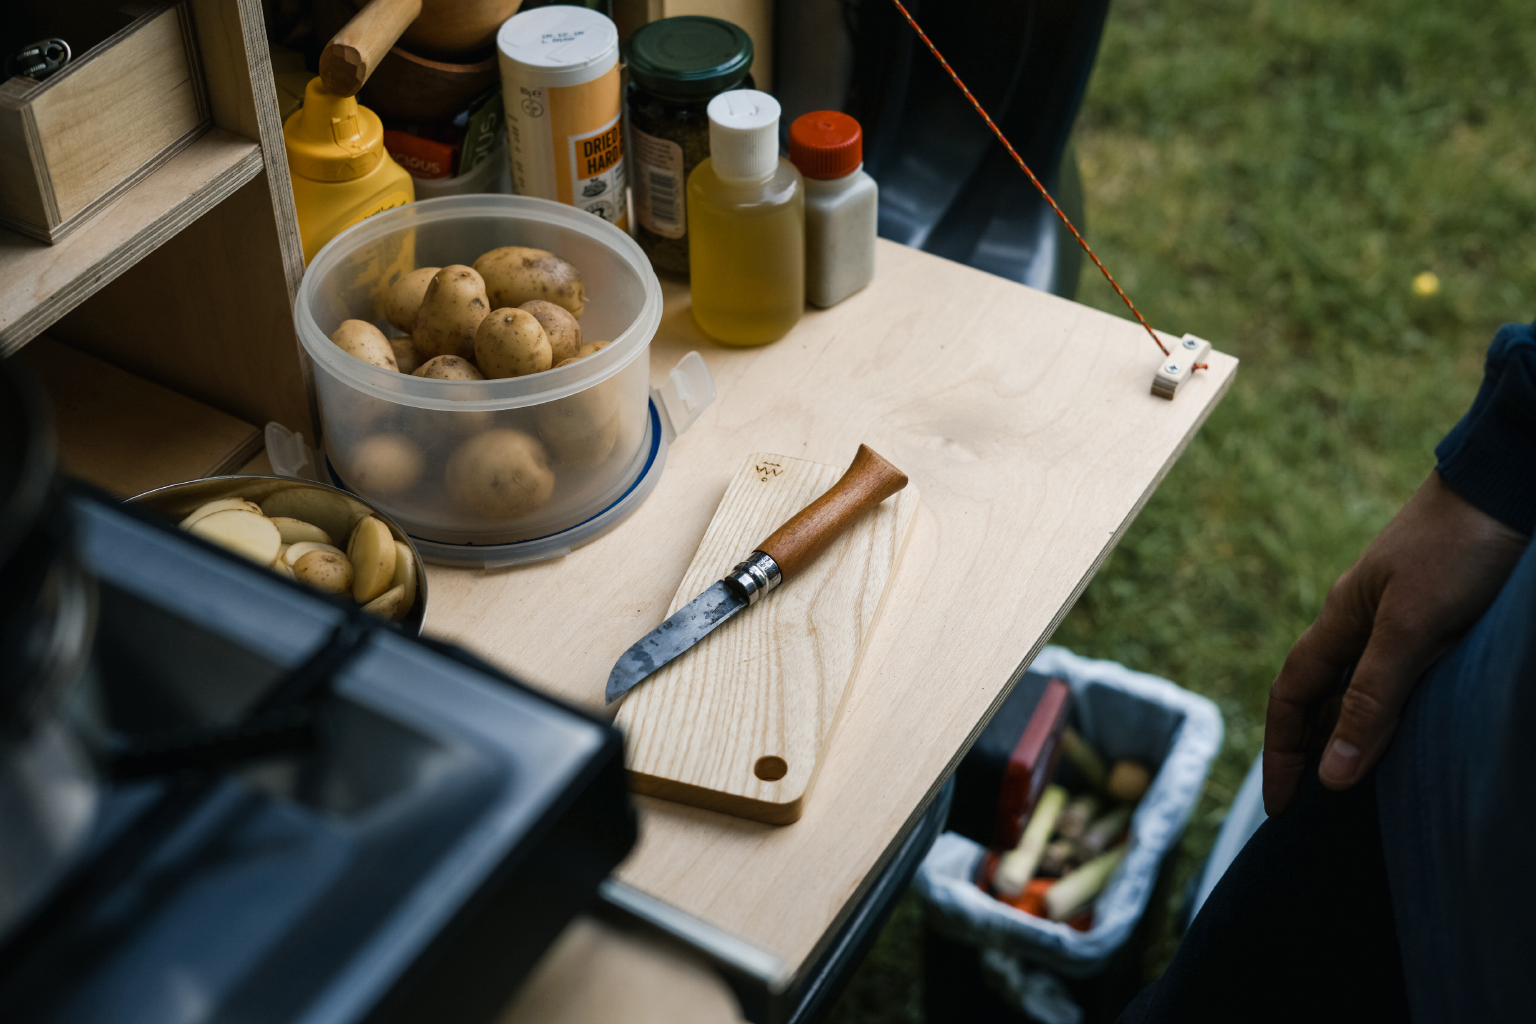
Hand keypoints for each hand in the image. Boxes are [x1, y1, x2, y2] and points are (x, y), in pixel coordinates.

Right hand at [1263, 471, 1527, 814]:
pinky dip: (1388, 709)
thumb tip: (1330, 773)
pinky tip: (1408, 728)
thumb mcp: (1413, 629)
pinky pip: (1398, 674)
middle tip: (1312, 805)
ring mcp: (1399, 615)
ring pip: (1359, 685)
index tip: (1282, 807)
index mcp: (1341, 620)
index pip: (1291, 697)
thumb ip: (1373, 699)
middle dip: (1307, 748)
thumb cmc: (1458, 547)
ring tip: (1354, 780)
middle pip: (1318, 694)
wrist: (1509, 482)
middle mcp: (1361, 619)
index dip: (1282, 752)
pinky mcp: (1437, 612)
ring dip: (1348, 731)